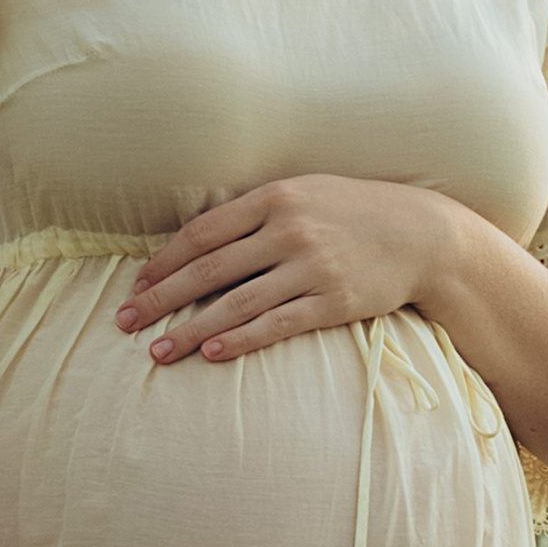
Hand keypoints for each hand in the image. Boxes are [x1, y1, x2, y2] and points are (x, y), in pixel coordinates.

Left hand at [117, 176, 463, 364]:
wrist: (422, 234)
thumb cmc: (353, 211)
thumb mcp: (304, 192)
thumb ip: (254, 210)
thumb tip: (196, 237)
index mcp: (273, 197)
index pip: (201, 233)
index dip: (163, 263)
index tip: (136, 288)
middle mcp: (288, 230)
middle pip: (207, 270)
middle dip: (161, 300)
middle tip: (125, 323)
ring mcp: (311, 267)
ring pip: (235, 304)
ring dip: (191, 330)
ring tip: (158, 352)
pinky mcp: (333, 301)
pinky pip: (276, 325)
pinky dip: (240, 340)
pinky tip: (211, 355)